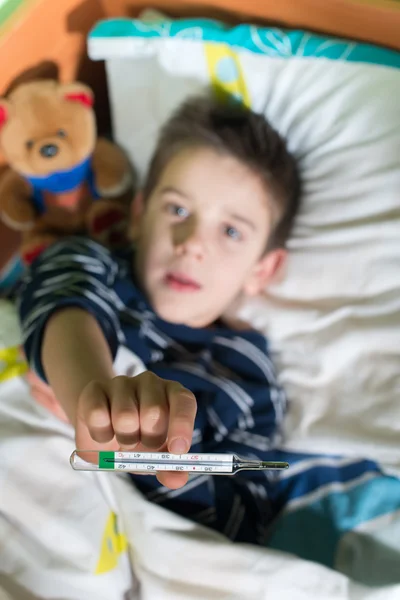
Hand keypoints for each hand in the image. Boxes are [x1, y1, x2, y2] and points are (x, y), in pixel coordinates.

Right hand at [75, 372, 196, 488]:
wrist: (103, 427)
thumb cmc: (138, 438)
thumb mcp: (156, 455)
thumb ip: (169, 468)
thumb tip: (178, 479)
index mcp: (173, 394)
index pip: (184, 401)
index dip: (182, 425)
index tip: (178, 450)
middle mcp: (150, 382)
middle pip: (154, 411)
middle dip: (148, 440)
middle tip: (142, 445)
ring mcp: (122, 382)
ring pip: (125, 416)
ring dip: (124, 439)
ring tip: (123, 439)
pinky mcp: (96, 388)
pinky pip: (98, 415)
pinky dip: (101, 435)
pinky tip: (104, 433)